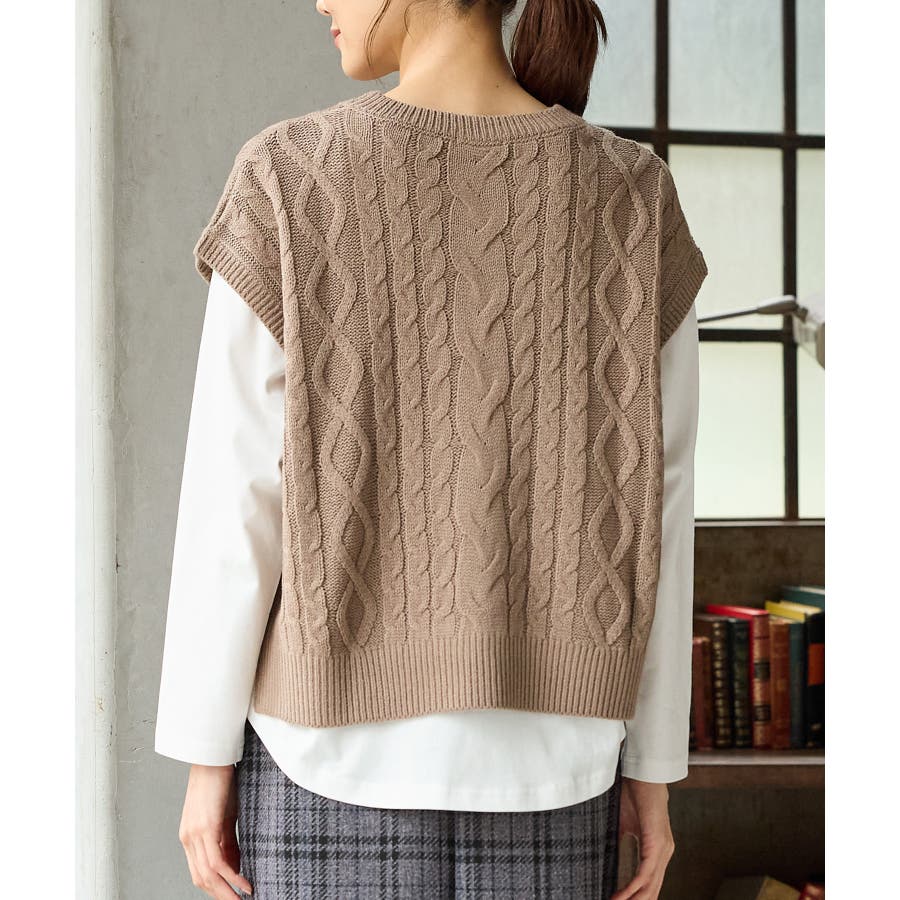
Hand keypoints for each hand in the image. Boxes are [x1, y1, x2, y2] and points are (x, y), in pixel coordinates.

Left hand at [178, 763, 253, 897]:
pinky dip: (232, 877)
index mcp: (190, 836)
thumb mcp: (225, 815)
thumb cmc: (220, 781)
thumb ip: (226, 841)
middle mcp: (188, 839)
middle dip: (221, 896)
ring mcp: (195, 834)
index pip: (199, 872)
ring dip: (226, 892)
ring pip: (208, 875)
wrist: (213, 756)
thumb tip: (234, 865)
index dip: (215, 888)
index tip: (232, 896)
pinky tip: (244, 885)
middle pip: (202, 879)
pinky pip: (217, 862)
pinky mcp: (206, 827)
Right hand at [610, 777, 674, 899]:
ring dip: (633, 899)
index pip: (650, 880)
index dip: (637, 895)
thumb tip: (608, 853)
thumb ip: (623, 840)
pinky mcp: (657, 843)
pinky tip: (623, 895)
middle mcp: (664, 852)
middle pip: (652, 888)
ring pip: (650, 884)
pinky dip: (633, 887)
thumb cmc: (635, 793)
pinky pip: (646, 873)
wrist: (643, 773)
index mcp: (658, 848)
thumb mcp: (625, 823)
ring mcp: (663, 848)